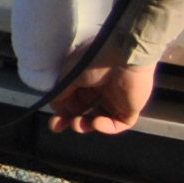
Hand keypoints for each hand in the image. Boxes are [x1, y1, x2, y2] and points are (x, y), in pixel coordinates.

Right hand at [42, 56, 156, 135]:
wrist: (126, 55)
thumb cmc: (96, 60)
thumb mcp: (71, 74)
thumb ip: (62, 91)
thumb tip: (53, 106)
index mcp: (87, 78)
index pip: (73, 99)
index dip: (62, 110)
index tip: (53, 120)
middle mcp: (101, 89)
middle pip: (83, 110)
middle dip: (70, 119)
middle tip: (58, 127)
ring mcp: (116, 100)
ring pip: (98, 119)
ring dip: (85, 124)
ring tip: (78, 124)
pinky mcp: (130, 109)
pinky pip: (117, 124)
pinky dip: (105, 127)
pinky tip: (96, 122)